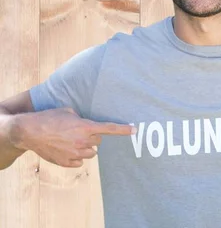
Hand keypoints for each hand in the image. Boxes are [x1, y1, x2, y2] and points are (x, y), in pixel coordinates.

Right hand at [10, 107, 134, 167]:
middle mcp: (83, 141)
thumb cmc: (49, 118)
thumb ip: (82, 119)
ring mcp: (75, 153)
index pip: (109, 128)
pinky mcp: (67, 163)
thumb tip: (88, 124)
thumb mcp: (68, 112)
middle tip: (79, 132)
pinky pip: (80, 161)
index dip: (123, 130)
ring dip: (85, 147)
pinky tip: (66, 149)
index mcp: (85, 127)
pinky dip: (76, 157)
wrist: (29, 132)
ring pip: (91, 153)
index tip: (135, 131)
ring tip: (71, 141)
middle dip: (92, 137)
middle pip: (99, 141)